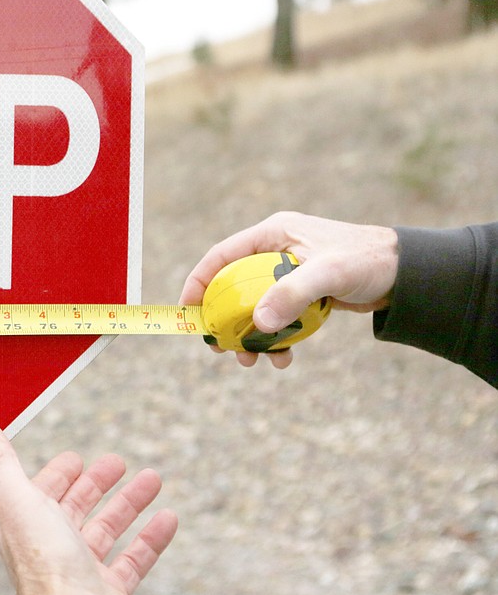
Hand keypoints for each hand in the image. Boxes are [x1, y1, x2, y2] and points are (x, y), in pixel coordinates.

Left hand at [0, 416, 176, 594]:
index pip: (40, 493)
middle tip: (117, 462)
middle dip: (96, 483)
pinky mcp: (109, 592)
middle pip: (75, 509)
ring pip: (107, 530)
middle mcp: (50, 549)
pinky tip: (167, 518)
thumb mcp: (17, 496)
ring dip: (129, 503)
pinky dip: (150, 538)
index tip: (75, 458)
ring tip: (152, 479)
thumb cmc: (45, 564)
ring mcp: (81, 572)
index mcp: (25, 526)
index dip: (56, 474)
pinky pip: (134, 559)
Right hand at [179, 211, 398, 367]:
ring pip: (253, 307)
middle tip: (218, 346)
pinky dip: (275, 339)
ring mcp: (286, 274)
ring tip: (251, 360)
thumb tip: (259, 323)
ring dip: (249, 336)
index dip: (199, 281)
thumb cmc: (368, 260)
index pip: (222, 255)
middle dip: (223, 319)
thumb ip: (292, 294)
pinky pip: (276, 318)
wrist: (407, 273)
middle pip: (232, 286)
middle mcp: (274, 251)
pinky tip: (283, 356)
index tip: (188, 310)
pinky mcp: (301, 293)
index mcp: (273, 234)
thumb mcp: (328, 273)